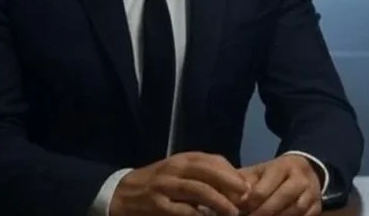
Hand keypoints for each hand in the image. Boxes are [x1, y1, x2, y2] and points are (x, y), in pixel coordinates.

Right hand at [110, 152, 250, 215]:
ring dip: (219, 201)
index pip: (213, 160)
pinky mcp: (157, 204)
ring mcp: (165, 186)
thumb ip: (201, 173)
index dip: (232, 172)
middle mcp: (175, 168)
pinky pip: (182, 210)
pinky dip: (197, 215)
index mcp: (183, 158)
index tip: (247, 185)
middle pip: (208, 172)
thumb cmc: (158, 181)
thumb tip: (233, 181)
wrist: (121, 193)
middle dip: (230, 183)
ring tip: (232, 212)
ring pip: (198, 190)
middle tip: (246, 196)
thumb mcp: (179, 170)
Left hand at [238, 154, 322, 215]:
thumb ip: (244, 181)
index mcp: (284, 166)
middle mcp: (301, 177)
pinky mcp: (317, 207)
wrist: (303, 171)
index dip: (251, 199)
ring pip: (295, 210)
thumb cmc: (274, 174)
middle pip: (283, 197)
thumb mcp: (259, 172)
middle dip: (263, 212)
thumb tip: (230, 196)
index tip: (239, 208)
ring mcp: (312, 192)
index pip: (266, 184)